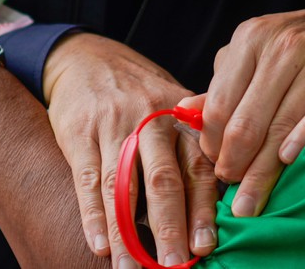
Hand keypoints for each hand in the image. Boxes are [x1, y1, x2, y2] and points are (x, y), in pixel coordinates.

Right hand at [43, 33, 216, 265]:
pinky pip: (87, 179)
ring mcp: (112, 126)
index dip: (202, 209)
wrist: (86, 56)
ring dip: (127, 233)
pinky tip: (100, 245)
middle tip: (175, 264)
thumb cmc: (139, 92)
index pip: (197, 168)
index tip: (207, 246)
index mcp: (180, 117)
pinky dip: (93, 215)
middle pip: (163, 179)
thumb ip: (196, 143)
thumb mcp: (174, 103)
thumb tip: (225, 197)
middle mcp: (150, 119)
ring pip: (121, 186)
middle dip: (170, 227)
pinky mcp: (79, 133)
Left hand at [196, 4, 304, 216]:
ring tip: (250, 203)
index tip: (215, 170)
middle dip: (234, 164)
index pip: (219, 103)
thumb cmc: (295, 46)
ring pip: (280, 125)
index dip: (212, 144)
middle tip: (232, 197)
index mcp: (250, 39)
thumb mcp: (254, 54)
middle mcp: (279, 46)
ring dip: (262, 170)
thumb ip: (223, 84)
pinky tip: (289, 159)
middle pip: (246, 120)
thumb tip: (182, 112)